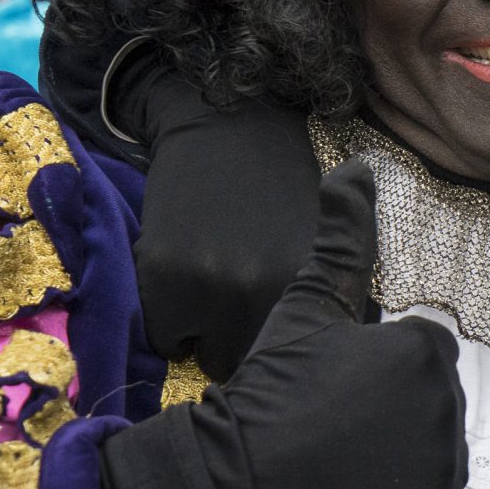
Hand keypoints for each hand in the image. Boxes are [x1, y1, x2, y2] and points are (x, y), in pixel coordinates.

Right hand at [99, 164, 465, 488]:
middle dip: (392, 412)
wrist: (234, 479)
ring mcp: (444, 460)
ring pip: (436, 449)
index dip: (376, 372)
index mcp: (426, 348)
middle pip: (432, 402)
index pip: (423, 356)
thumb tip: (358, 166)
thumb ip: (343, 239)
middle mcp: (447, 401)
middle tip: (336, 425)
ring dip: (401, 455)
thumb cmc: (271, 387)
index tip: (336, 388)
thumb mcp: (307, 306)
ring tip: (345, 459)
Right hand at [128, 58, 320, 380]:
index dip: (288, 348)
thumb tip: (327, 361)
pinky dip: (172, 317)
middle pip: (251, 363)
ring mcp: (209, 285)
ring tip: (217, 285)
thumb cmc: (283, 187)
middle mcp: (264, 291)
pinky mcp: (162, 278)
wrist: (226, 126)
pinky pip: (166, 336)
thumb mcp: (321, 243)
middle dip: (247, 343)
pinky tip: (186, 272)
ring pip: (207, 355)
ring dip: (209, 334)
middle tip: (244, 301)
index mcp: (312, 284)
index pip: (298, 357)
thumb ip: (328, 298)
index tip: (283, 329)